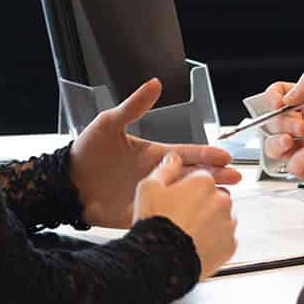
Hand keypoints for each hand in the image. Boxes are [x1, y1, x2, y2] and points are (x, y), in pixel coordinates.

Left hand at [71, 77, 240, 228]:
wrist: (66, 183)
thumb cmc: (87, 151)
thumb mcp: (110, 123)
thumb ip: (134, 106)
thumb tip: (155, 83)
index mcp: (154, 154)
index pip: (187, 153)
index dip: (207, 154)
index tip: (226, 155)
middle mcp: (157, 175)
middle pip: (193, 175)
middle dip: (215, 176)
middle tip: (236, 177)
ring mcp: (152, 195)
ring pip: (185, 197)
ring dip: (203, 197)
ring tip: (224, 200)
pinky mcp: (141, 213)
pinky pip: (166, 216)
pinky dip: (182, 217)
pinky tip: (196, 219)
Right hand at [135, 152, 237, 278]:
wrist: (162, 259)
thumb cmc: (155, 223)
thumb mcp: (149, 188)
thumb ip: (165, 169)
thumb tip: (173, 159)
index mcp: (203, 183)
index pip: (201, 178)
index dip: (187, 188)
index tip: (177, 198)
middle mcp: (221, 200)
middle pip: (214, 197)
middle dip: (201, 204)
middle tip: (181, 217)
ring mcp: (228, 224)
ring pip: (221, 218)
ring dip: (210, 222)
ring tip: (187, 233)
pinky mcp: (230, 245)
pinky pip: (224, 239)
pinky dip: (214, 241)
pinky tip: (195, 244)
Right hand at [260, 71, 303, 187]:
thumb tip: (287, 97)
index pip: (279, 97)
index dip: (273, 99)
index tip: (280, 103)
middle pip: (272, 123)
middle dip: (280, 122)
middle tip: (300, 125)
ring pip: (274, 147)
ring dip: (277, 142)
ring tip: (295, 139)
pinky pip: (292, 167)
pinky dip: (297, 159)